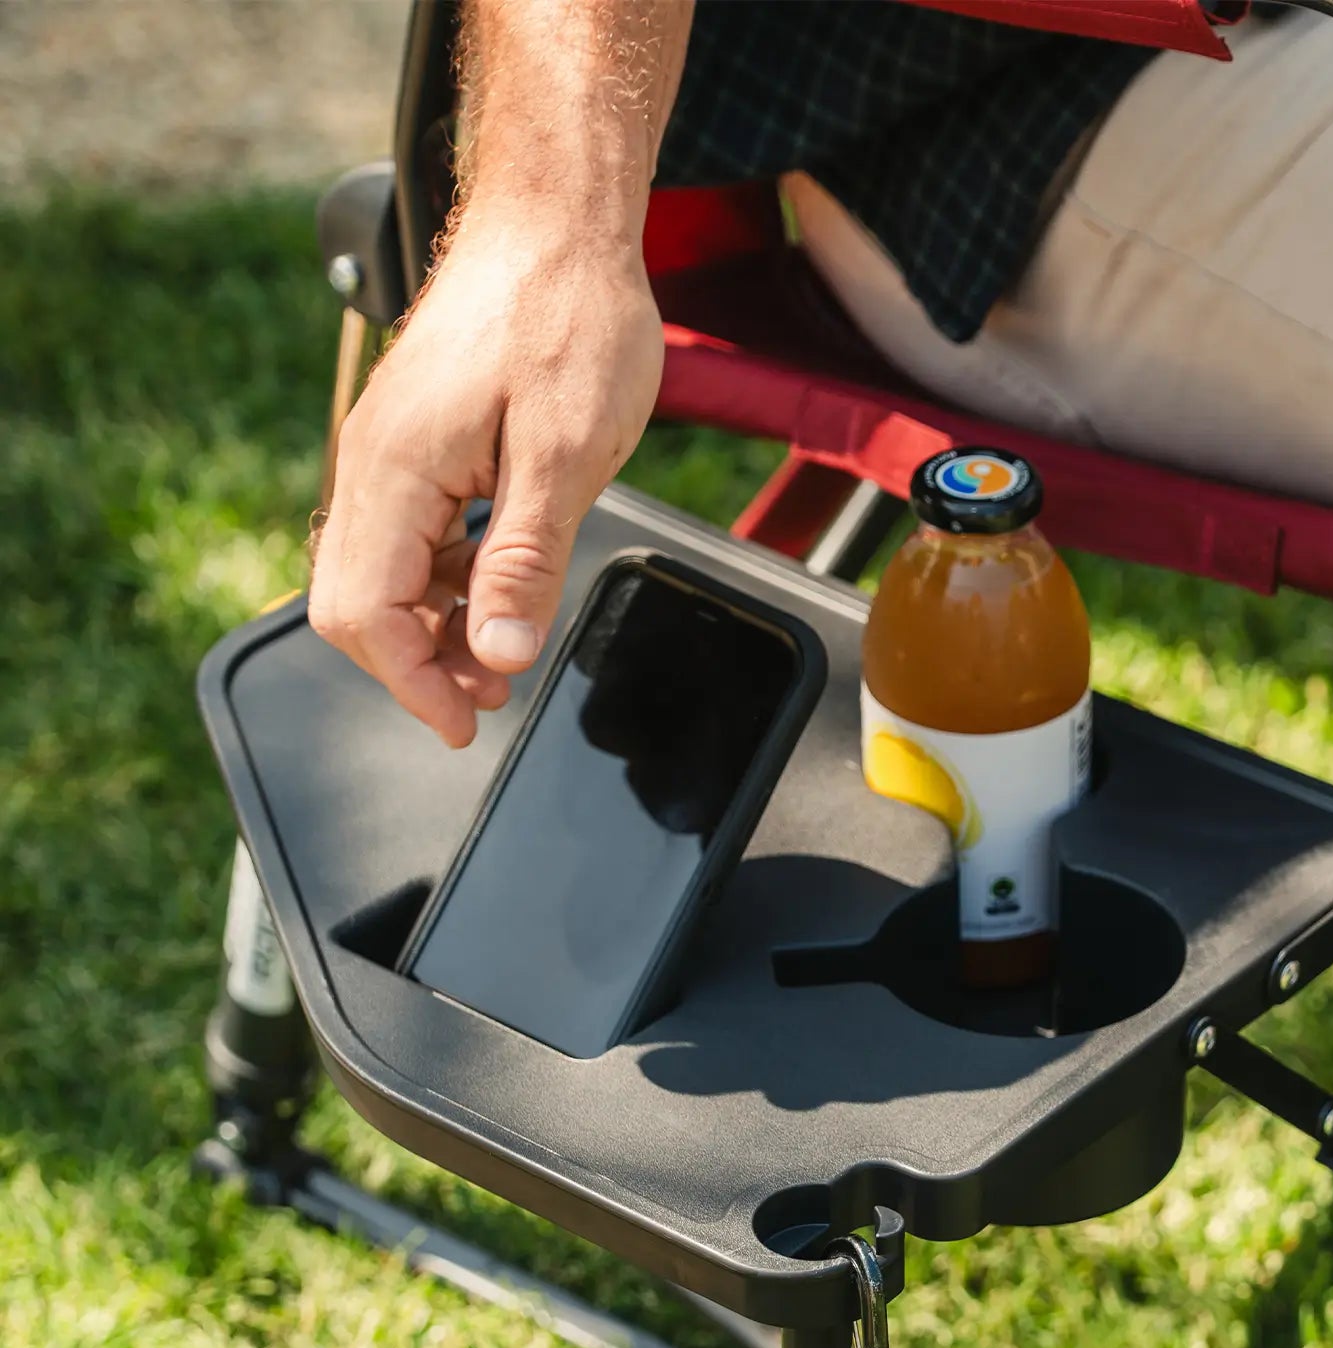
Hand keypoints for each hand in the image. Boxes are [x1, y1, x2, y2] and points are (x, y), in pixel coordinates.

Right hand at [308, 211, 664, 745]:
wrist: (558, 225)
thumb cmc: (568, 319)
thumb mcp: (566, 457)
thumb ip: (522, 563)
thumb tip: (494, 657)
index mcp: (396, 470)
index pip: (363, 615)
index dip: (412, 686)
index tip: (468, 726)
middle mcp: (373, 465)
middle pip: (352, 606)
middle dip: (415, 667)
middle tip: (491, 699)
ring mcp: (390, 455)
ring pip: (379, 578)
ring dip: (432, 631)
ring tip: (504, 653)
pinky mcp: (417, 446)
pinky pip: (407, 540)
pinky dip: (444, 584)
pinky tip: (497, 591)